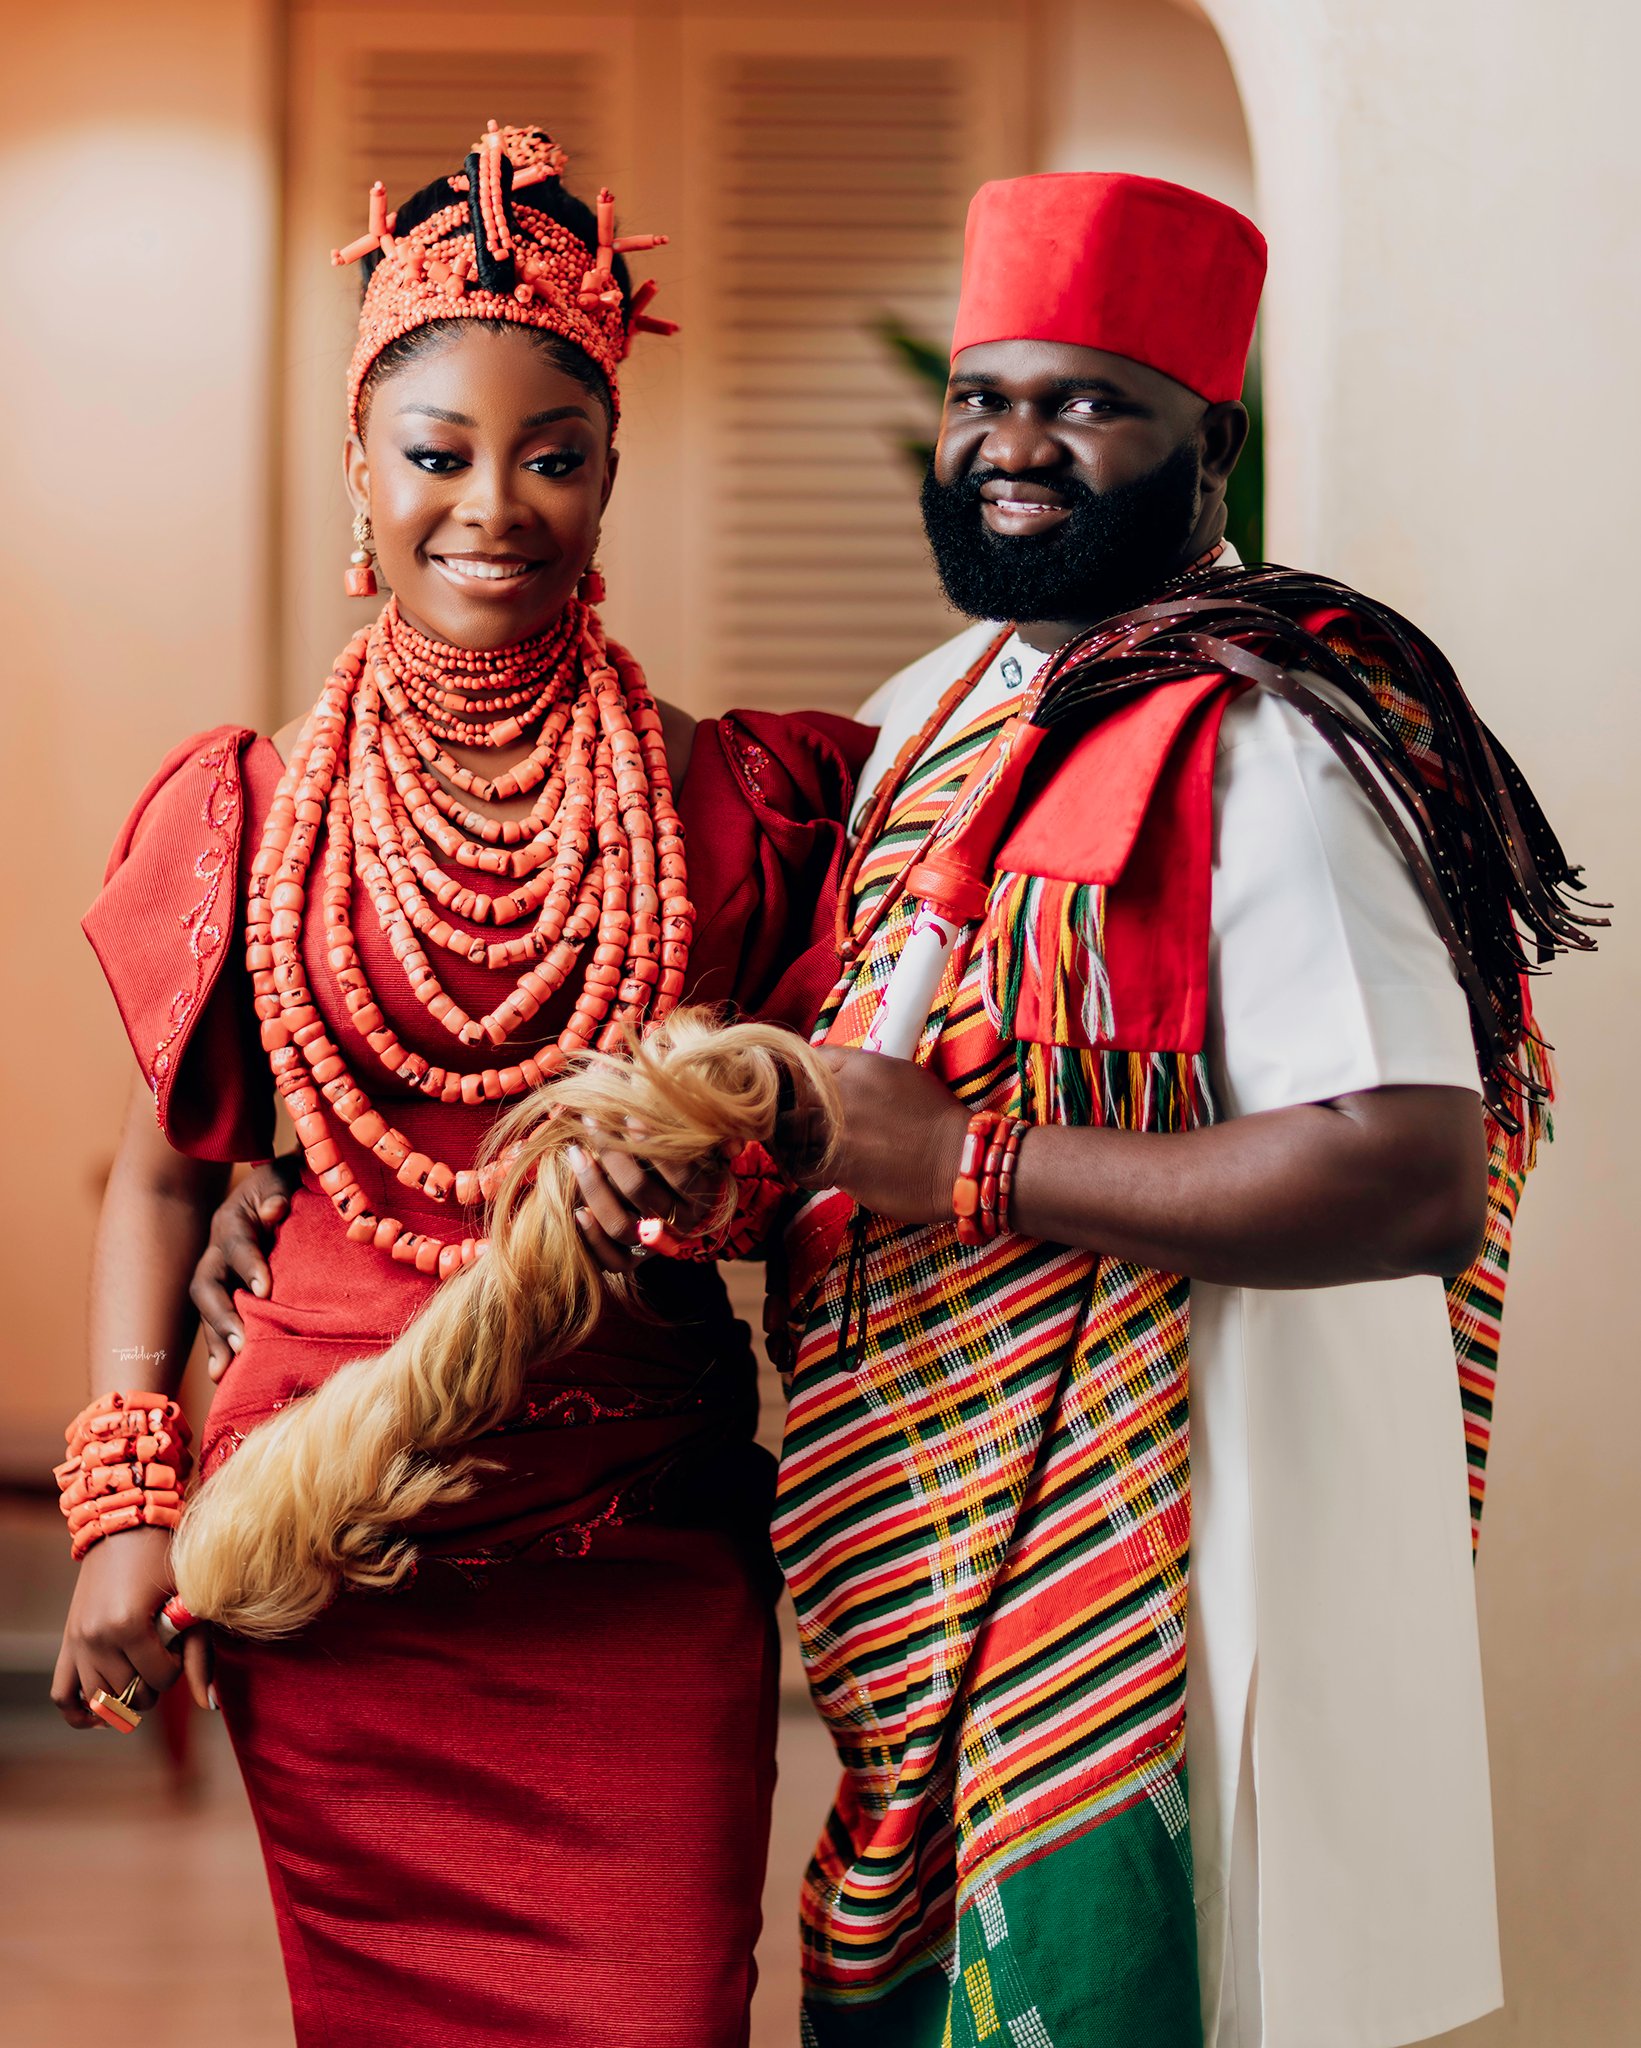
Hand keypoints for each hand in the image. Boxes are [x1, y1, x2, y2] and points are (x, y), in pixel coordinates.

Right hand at [51, 1527, 212, 1727]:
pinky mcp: (68, 1641)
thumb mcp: (189, 1600)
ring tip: (141, 1671)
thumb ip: (200, 1654)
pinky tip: (102, 1716)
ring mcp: (77, 1642)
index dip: (177, 1667)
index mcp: (127, 1626)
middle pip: (131, 1694)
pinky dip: (81, 1713)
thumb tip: (209, 1705)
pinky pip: (62, 1695)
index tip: (179, 1643)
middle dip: (154, 1682)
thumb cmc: (165, 1558)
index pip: (160, 1680)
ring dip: (126, 1697)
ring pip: (102, 1701)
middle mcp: (96, 1638)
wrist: (125, 1524)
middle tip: (162, 1653)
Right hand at [190, 1155, 300, 1377]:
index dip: (248, 1265)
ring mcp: (219, 1274)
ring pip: (208, 1309)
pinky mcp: (228, 1293)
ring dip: (216, 1339)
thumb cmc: (287, 1181)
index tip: (266, 1288)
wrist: (275, 1186)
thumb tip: (275, 1209)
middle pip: (207, 1285)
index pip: (236, 1244)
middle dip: (222, 1315)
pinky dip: (218, 1348)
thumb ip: (281, 1187)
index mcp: (234, 1220)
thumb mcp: (285, 1175)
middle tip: (243, 1342)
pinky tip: (223, 1376)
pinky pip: (216, 1322)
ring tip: (225, 1371)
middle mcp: (218, 1250)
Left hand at [566, 1125, 733, 1273]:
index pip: (681, 1173)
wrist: (674, 1197)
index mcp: (706, 1195)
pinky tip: (577, 1210)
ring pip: (620, 1225)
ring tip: (576, 1152)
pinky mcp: (632, 1262)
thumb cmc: (686, 1155)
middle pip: (640, 1190)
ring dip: (593, 1187)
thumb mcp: (707, 1144)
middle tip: (592, 1120)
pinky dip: (591, 1238)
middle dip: (612, 1151)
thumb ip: (716, 1138)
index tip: (629, 1115)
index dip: (654, 1144)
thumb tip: (733, 1144)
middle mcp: (682, 1224)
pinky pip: (611, 1261)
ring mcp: (655, 1245)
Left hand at [794, 1048, 968, 1226]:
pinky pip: (799, 1166)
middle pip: (789, 1093)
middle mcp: (843, 1093)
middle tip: (797, 1122)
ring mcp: (837, 1130)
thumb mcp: (903, 1076)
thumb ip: (864, 1073)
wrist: (958, 1162)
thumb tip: (837, 1076)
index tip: (803, 1090)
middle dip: (789, 1107)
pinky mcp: (838, 1166)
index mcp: (861, 1066)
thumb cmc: (937, 1120)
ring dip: (791, 1140)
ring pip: (787, 1131)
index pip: (809, 1058)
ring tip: (803, 1148)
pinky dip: (803, 1171)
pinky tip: (819, 1172)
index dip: (802, 1075)